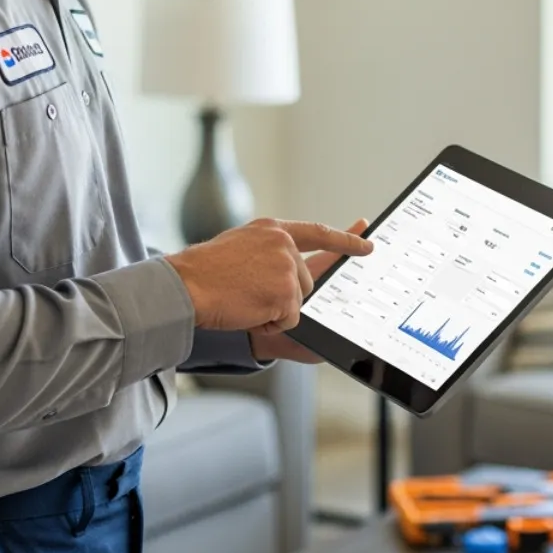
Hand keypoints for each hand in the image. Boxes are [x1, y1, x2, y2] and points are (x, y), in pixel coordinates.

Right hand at [167, 217, 372, 334]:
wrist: (184, 286)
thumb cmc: (204, 272)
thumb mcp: (241, 246)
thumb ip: (269, 250)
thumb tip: (293, 265)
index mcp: (273, 229)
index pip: (318, 232)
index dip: (345, 240)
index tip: (367, 244)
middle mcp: (284, 244)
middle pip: (305, 281)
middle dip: (283, 295)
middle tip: (247, 291)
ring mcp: (286, 268)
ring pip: (297, 302)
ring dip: (274, 309)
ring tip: (243, 298)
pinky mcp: (285, 293)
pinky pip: (289, 319)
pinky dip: (269, 323)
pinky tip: (247, 310)